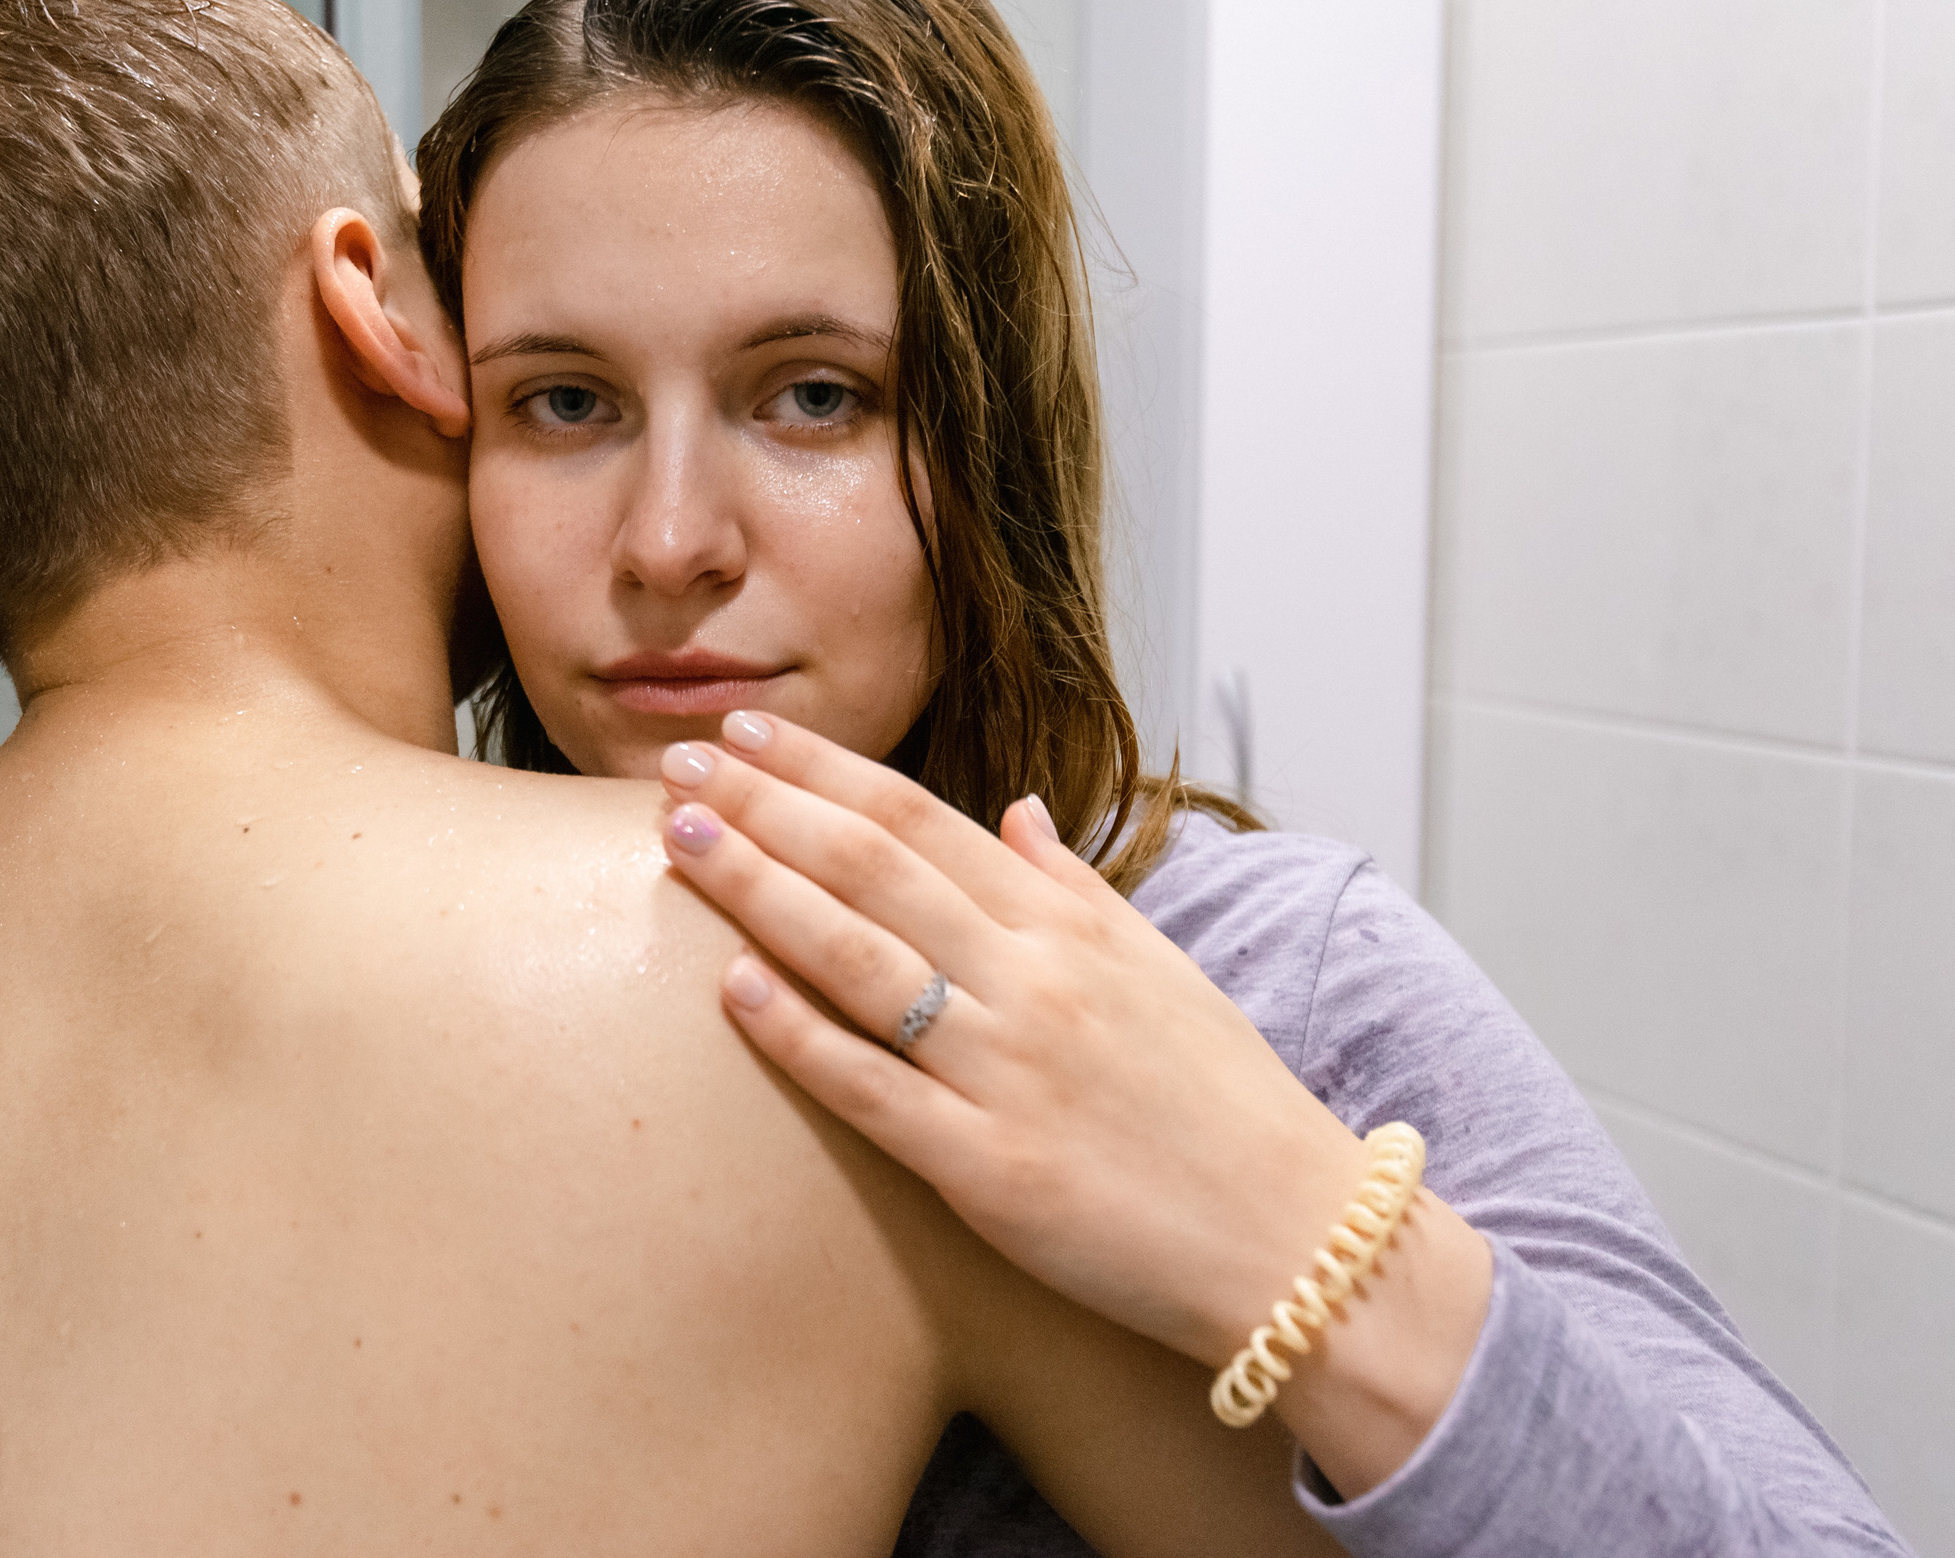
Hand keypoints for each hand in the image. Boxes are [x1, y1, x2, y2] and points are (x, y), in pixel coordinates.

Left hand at [658, 711, 1489, 1492]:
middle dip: (765, 807)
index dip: (822, 770)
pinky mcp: (991, 1169)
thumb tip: (1013, 810)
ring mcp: (1008, 1071)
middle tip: (676, 768)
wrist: (1295, 1239)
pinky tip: (733, 989)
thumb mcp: (1161, 969)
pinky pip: (876, 1090)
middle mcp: (1033, 980)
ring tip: (682, 842)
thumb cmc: (1225, 1102)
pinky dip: (802, 1036)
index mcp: (1068, 925)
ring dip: (761, 891)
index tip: (745, 732)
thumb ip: (1073, 886)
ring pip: (860, 958)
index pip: (919, 819)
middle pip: (871, 868)